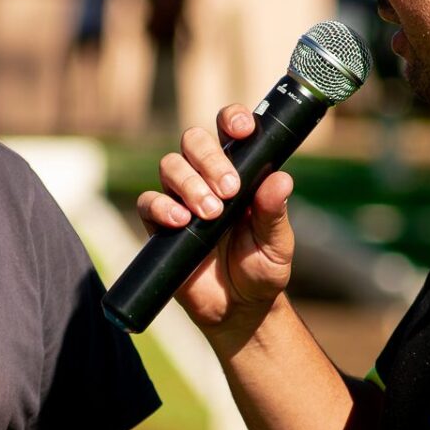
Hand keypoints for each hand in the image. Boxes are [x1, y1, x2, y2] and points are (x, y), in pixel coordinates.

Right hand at [135, 104, 295, 344]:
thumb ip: (274, 212)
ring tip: (210, 214)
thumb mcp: (277, 244)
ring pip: (170, 165)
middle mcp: (206, 178)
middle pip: (194, 140)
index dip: (232, 119)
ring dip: (189, 183)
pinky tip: (181, 222)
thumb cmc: (261, 270)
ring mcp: (180, 199)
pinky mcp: (159, 225)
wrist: (238, 310)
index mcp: (239, 172)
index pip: (230, 130)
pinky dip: (162, 207)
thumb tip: (281, 179)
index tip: (242, 130)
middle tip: (229, 190)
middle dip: (209, 158)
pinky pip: (148, 202)